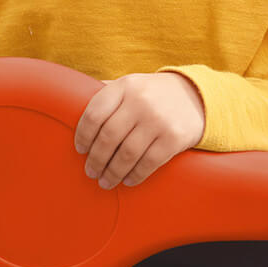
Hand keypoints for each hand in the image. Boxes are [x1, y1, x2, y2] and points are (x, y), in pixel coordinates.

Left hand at [73, 72, 205, 189]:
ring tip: (105, 181)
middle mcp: (140, 101)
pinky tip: (127, 180)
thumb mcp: (130, 84)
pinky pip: (148, 163)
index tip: (79, 149)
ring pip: (126, 154)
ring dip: (112, 172)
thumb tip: (71, 103)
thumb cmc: (152, 94)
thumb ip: (106, 93)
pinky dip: (135, 175)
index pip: (95, 113)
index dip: (83, 135)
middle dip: (96, 159)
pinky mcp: (173, 138)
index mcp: (125, 86)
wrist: (195, 96)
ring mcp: (158, 119)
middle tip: (90, 171)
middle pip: (108, 137)